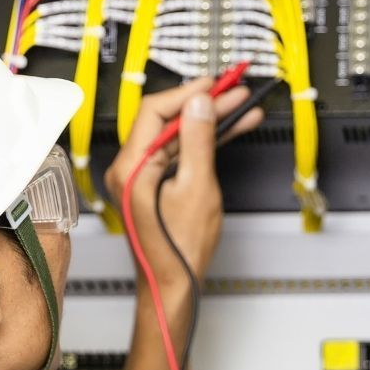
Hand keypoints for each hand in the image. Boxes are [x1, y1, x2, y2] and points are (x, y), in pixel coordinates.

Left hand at [104, 78, 263, 287]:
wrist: (173, 285)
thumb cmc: (178, 250)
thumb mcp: (197, 188)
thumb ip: (197, 141)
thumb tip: (198, 105)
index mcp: (131, 167)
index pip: (155, 112)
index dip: (187, 93)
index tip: (213, 84)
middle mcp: (129, 169)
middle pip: (166, 122)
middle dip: (203, 104)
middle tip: (233, 92)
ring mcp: (141, 178)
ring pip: (176, 137)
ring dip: (207, 122)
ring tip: (240, 109)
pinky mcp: (153, 186)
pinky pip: (178, 154)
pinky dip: (202, 143)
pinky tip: (227, 132)